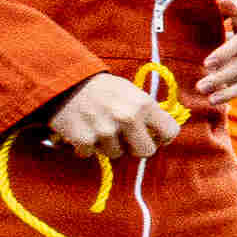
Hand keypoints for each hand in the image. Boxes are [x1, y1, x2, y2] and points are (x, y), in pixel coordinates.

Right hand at [49, 71, 179, 158]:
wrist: (65, 82)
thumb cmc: (102, 88)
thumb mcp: (131, 91)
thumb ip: (147, 111)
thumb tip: (161, 132)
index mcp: (144, 104)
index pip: (170, 132)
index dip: (162, 137)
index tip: (153, 136)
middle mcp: (128, 118)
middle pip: (146, 151)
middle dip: (137, 147)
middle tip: (126, 138)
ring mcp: (106, 131)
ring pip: (117, 154)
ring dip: (109, 145)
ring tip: (99, 127)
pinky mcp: (85, 140)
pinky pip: (92, 154)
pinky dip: (87, 147)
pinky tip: (83, 130)